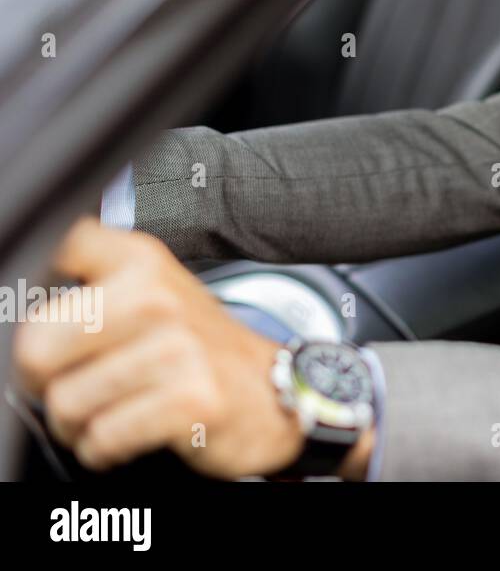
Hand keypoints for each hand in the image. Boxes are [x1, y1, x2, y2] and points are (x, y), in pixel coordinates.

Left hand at [13, 218, 307, 477]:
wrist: (275, 388)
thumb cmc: (194, 347)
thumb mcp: (147, 291)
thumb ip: (85, 281)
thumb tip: (23, 304)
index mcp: (139, 260)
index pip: (57, 250)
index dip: (34, 292)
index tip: (60, 320)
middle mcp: (157, 296)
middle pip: (35, 349)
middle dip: (46, 382)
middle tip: (80, 382)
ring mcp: (178, 348)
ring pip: (66, 403)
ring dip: (78, 424)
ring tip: (114, 410)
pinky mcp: (192, 400)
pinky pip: (102, 439)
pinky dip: (105, 449)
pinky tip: (133, 431)